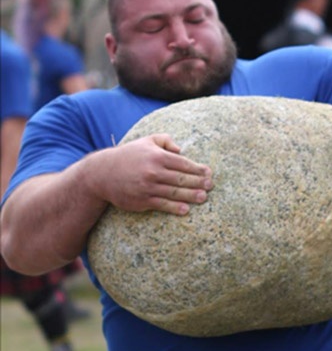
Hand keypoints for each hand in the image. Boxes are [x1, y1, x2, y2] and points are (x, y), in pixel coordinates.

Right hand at [87, 133, 212, 214]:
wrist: (102, 173)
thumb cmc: (128, 156)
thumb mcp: (146, 141)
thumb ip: (165, 140)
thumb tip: (181, 150)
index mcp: (157, 156)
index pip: (183, 163)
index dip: (198, 169)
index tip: (209, 173)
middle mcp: (154, 171)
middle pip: (181, 179)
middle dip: (198, 182)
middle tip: (211, 186)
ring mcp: (148, 187)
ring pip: (174, 193)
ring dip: (191, 196)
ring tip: (204, 198)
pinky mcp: (142, 200)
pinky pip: (162, 204)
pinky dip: (175, 207)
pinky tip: (186, 209)